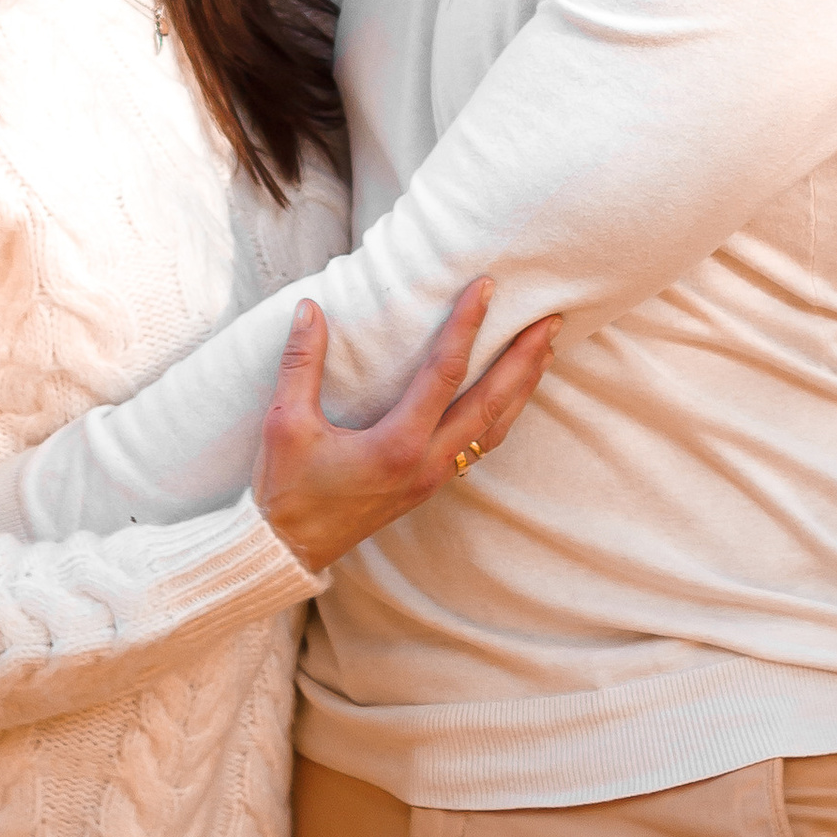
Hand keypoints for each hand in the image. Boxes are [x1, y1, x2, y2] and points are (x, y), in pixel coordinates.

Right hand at [254, 280, 558, 573]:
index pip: (445, 373)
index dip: (467, 325)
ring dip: (523, 387)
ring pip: (495, 428)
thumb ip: (301, 363)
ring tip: (544, 350)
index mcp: (397, 444)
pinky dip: (505, 414)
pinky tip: (512, 395)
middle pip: (491, 402)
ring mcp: (434, 477)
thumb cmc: (286, 489)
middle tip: (550, 319)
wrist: (290, 549)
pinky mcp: (431, 485)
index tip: (485, 287)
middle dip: (523, 359)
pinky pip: (482, 445)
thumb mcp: (286, 423)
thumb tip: (310, 308)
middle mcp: (427, 462)